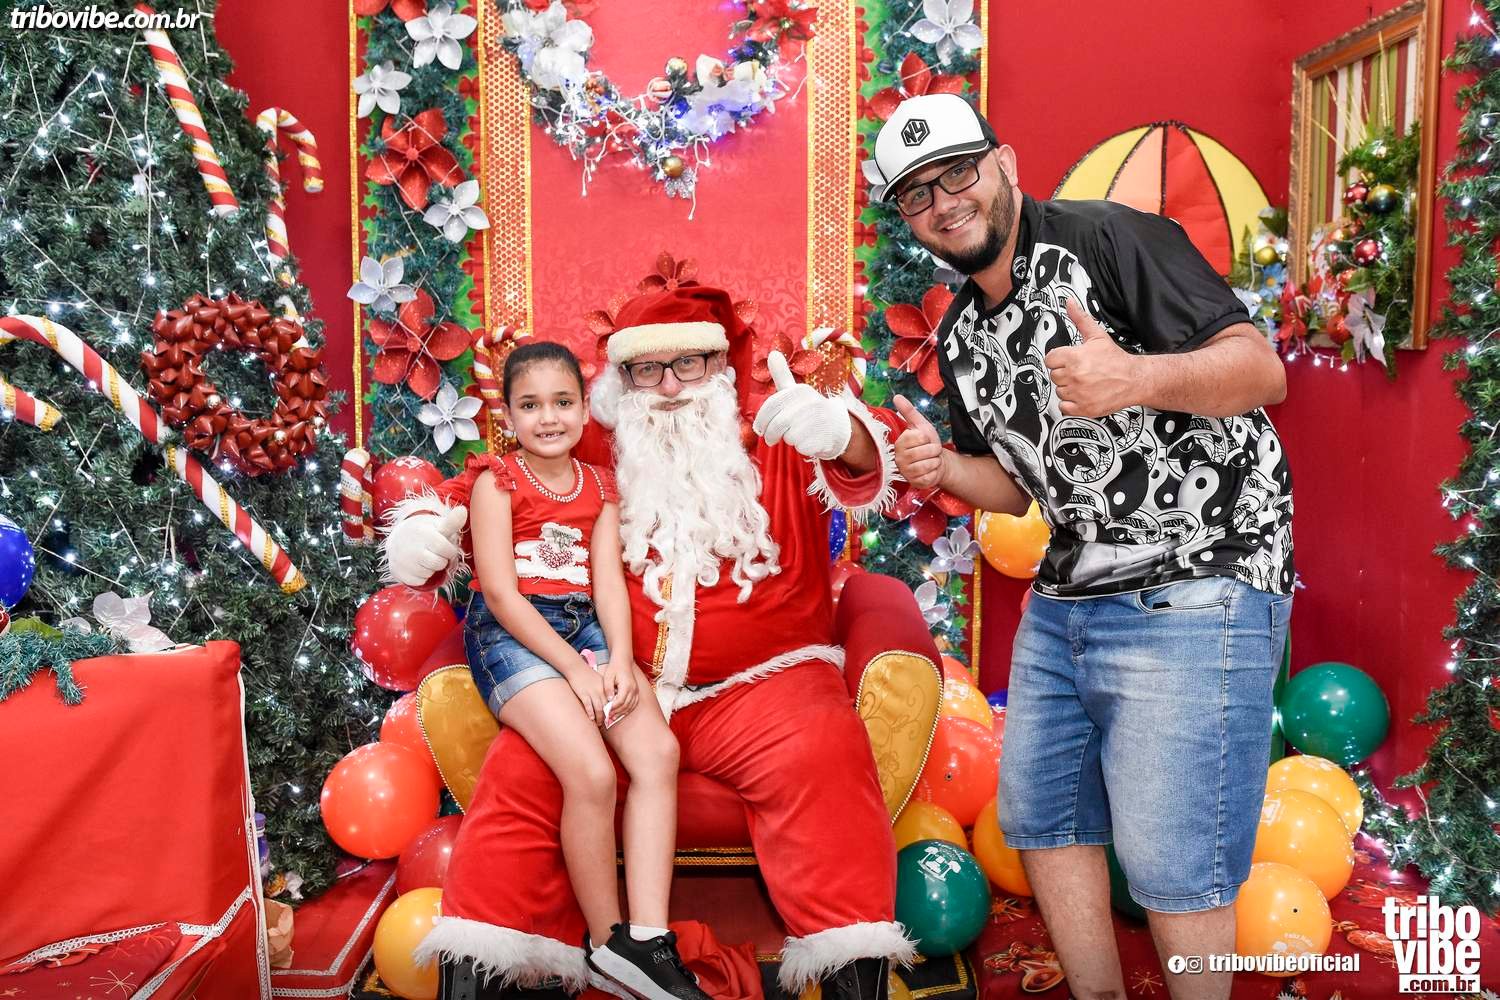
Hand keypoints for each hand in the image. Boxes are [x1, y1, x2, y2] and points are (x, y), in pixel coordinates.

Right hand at [383, 505, 466, 586]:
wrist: (398, 539)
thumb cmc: (426, 533)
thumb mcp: (439, 525)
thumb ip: (452, 522)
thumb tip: (463, 510)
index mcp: (422, 532)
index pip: (447, 550)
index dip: (449, 550)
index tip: (444, 545)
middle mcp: (410, 547)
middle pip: (439, 563)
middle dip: (441, 559)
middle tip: (434, 552)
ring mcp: (402, 560)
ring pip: (429, 573)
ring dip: (431, 568)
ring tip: (424, 556)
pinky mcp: (398, 572)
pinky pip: (419, 581)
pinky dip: (421, 576)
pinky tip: (416, 565)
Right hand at [567, 659, 607, 724]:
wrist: (576, 668)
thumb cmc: (587, 675)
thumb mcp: (599, 681)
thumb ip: (604, 690)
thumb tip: (608, 701)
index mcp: (605, 688)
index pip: (612, 702)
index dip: (613, 711)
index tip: (612, 718)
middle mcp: (600, 691)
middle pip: (607, 707)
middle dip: (607, 717)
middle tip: (606, 724)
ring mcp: (592, 693)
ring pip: (599, 709)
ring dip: (599, 718)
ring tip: (598, 724)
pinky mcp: (583, 694)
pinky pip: (588, 706)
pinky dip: (590, 713)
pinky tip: (591, 718)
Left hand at [602, 658, 639, 721]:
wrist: (623, 661)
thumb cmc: (614, 668)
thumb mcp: (608, 677)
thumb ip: (608, 688)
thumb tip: (609, 700)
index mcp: (626, 685)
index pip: (620, 701)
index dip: (613, 708)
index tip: (605, 711)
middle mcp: (633, 689)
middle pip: (625, 705)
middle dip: (617, 712)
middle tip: (608, 718)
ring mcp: (636, 690)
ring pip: (630, 706)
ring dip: (622, 713)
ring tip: (614, 717)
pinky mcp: (636, 691)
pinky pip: (634, 703)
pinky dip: (628, 709)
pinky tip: (622, 713)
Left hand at [752, 351, 852, 459]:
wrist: (837, 425)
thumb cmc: (810, 408)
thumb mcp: (796, 390)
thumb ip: (783, 374)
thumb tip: (773, 352)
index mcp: (799, 391)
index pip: (770, 406)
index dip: (761, 420)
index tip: (759, 428)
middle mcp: (807, 403)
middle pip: (775, 424)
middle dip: (770, 434)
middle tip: (770, 439)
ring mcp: (814, 420)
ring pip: (786, 436)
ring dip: (787, 439)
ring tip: (796, 433)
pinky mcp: (819, 437)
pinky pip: (798, 446)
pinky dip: (799, 447)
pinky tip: (808, 440)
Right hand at [892, 394, 945, 489]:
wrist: (937, 462)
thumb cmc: (927, 444)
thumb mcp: (920, 425)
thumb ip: (908, 411)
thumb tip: (897, 396)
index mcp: (899, 443)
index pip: (918, 437)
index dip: (927, 438)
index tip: (924, 441)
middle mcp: (899, 458)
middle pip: (926, 451)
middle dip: (934, 451)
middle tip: (930, 452)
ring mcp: (906, 472)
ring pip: (928, 464)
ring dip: (935, 462)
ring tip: (931, 460)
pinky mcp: (915, 483)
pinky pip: (930, 476)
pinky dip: (935, 472)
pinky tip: (931, 471)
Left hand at [1043, 299, 1140, 417]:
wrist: (1134, 379)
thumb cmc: (1116, 360)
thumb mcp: (1097, 336)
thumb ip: (1080, 319)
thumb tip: (1070, 303)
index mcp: (1075, 358)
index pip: (1050, 359)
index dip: (1059, 358)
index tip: (1068, 360)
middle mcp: (1075, 377)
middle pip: (1054, 375)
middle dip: (1065, 372)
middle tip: (1080, 370)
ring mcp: (1079, 394)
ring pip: (1059, 391)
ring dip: (1068, 388)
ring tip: (1084, 382)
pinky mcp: (1083, 408)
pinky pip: (1064, 407)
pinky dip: (1071, 403)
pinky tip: (1082, 394)